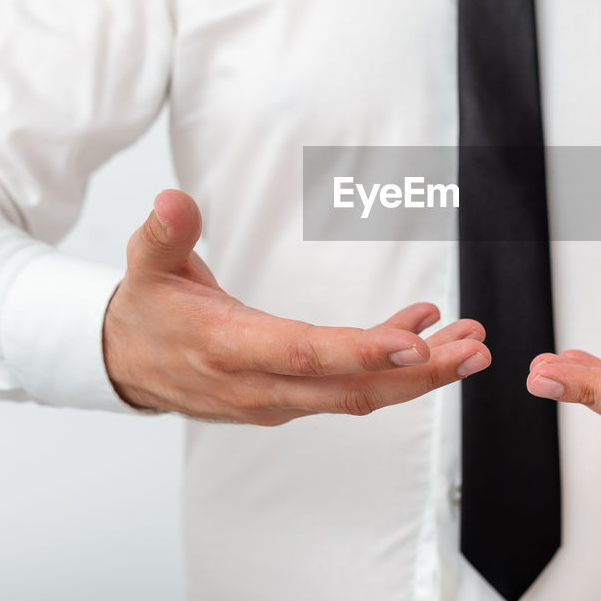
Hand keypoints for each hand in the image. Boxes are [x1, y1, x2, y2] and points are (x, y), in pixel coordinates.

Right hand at [103, 189, 489, 424]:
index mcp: (231, 351)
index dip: (362, 352)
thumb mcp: (146, 266)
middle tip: (475, 350)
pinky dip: (390, 359)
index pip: (305, 356)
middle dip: (421, 374)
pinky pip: (350, 383)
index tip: (417, 344)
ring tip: (471, 345)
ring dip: (420, 372)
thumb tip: (174, 201)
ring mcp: (280, 399)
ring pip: (360, 392)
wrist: (125, 363)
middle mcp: (262, 387)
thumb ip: (164, 234)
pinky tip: (425, 327)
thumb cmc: (147, 312)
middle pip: (352, 388)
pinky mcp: (291, 397)